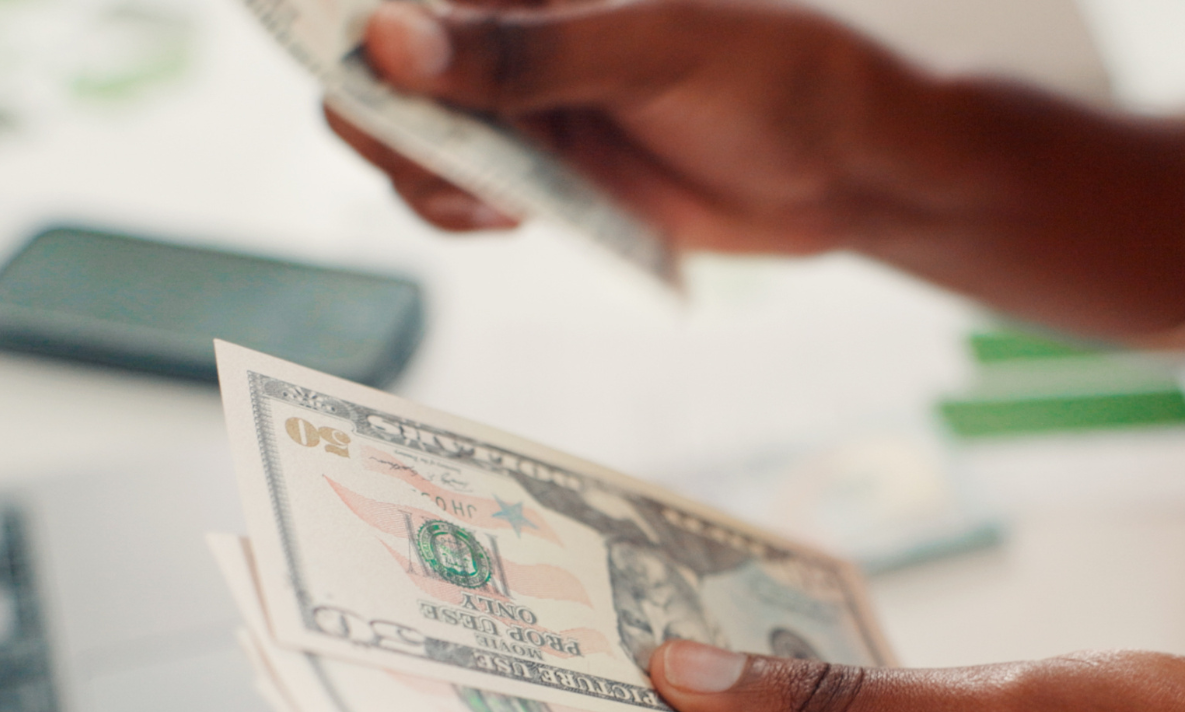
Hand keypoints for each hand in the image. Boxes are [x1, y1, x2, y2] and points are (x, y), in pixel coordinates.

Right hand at [331, 0, 956, 250]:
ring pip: (406, 138)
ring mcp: (519, 100)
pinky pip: (455, 192)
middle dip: (382, 117)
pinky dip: (459, 211)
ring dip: (423, 175)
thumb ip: (525, 52)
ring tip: (496, 200)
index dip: (340, 21)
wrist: (845, 168)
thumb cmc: (772, 74)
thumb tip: (391, 42)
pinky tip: (513, 218)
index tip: (339, 60)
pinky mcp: (540, 170)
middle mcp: (509, 27)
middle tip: (443, 159)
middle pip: (375, 67)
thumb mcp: (652, 51)